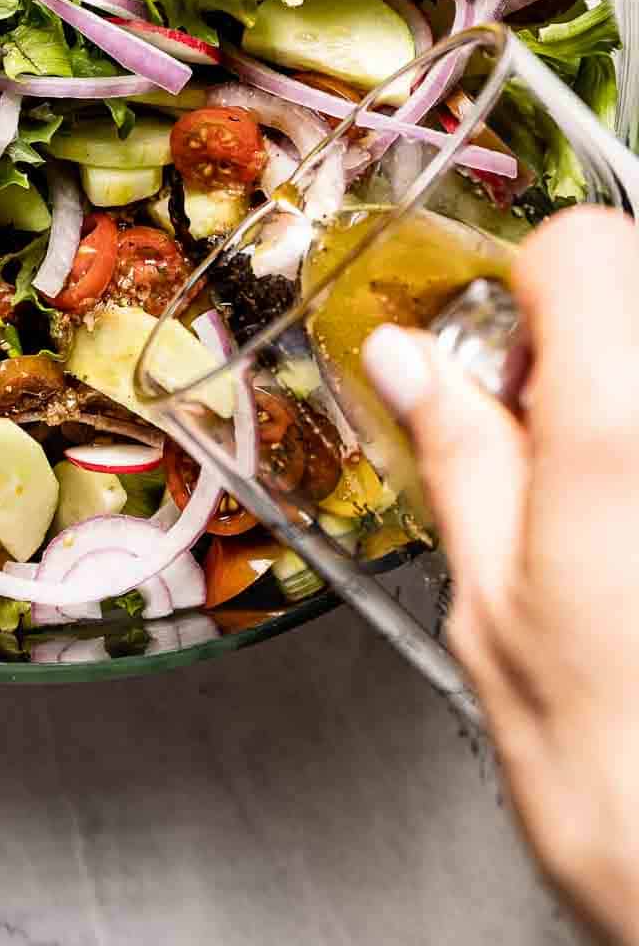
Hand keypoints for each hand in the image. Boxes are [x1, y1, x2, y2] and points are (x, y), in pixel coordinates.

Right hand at [364, 207, 638, 945]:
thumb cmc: (620, 783)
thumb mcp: (493, 610)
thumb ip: (461, 456)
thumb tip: (415, 366)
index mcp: (618, 435)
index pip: (583, 249)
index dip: (525, 286)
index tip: (498, 351)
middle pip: (634, 287)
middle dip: (576, 338)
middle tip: (538, 436)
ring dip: (612, 398)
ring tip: (593, 503)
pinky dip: (634, 453)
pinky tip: (625, 535)